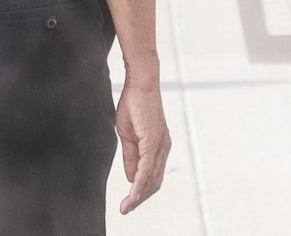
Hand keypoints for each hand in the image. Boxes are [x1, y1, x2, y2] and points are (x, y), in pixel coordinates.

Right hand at [115, 77, 170, 214]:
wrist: (140, 82)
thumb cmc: (134, 103)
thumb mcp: (128, 134)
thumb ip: (131, 156)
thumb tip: (131, 177)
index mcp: (158, 146)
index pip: (152, 176)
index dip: (141, 191)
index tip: (129, 203)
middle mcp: (163, 148)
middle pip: (154, 182)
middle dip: (141, 199)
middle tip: (126, 209)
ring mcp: (160, 145)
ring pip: (151, 179)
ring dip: (139, 196)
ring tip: (127, 207)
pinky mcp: (153, 141)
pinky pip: (147, 169)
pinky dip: (139, 184)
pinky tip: (133, 194)